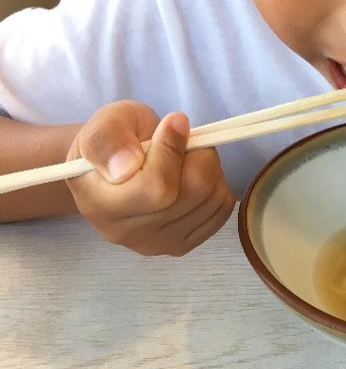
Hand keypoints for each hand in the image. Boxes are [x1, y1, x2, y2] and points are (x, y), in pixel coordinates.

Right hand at [66, 101, 235, 255]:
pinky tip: (193, 177)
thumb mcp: (103, 124)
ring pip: (212, 199)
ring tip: (185, 159)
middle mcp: (127, 233)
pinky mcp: (182, 245)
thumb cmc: (113, 142)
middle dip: (197, 154)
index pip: (156, 186)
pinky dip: (218, 185)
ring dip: (210, 168)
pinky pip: (222, 210)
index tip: (173, 123)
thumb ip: (106, 139)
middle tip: (183, 140)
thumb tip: (127, 163)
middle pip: (193, 191)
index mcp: (100, 204)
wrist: (118, 166)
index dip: (173, 149)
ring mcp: (157, 244)